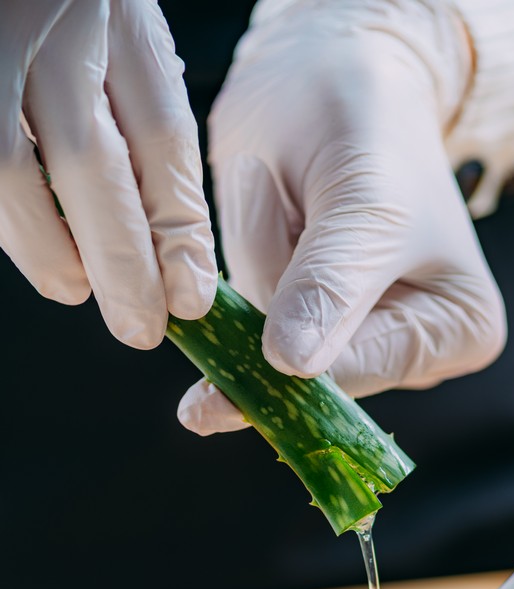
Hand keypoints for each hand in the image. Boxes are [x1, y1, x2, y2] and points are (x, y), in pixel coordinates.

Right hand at [0, 0, 216, 348]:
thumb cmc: (76, 5)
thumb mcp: (126, 34)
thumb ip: (145, 119)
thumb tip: (173, 253)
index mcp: (118, 9)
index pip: (161, 133)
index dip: (177, 229)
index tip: (189, 299)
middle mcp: (47, 21)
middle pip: (88, 161)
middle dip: (119, 259)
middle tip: (140, 326)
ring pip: (5, 165)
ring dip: (46, 246)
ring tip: (75, 286)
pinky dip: (7, 215)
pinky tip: (32, 234)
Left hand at [178, 0, 504, 434]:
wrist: (329, 68)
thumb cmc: (372, 121)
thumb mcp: (363, 202)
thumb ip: (330, 285)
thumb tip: (293, 366)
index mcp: (457, 330)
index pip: (364, 372)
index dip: (295, 373)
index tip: (213, 401)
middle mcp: (407, 346)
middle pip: (311, 367)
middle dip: (274, 283)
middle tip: (267, 187)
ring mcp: (350, 331)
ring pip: (267, 338)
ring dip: (254, 252)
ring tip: (274, 180)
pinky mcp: (299, 311)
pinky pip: (244, 311)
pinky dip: (241, 249)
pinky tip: (264, 194)